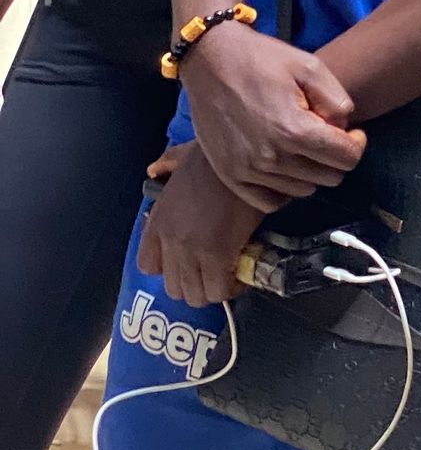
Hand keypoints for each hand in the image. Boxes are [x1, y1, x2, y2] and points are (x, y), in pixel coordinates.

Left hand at [138, 141, 262, 307]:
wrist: (243, 154)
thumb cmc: (216, 154)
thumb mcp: (181, 156)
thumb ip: (165, 164)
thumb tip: (153, 169)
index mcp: (159, 220)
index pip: (147, 266)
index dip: (168, 268)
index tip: (188, 260)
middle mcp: (170, 241)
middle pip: (173, 287)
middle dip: (194, 284)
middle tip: (214, 272)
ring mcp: (191, 252)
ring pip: (195, 295)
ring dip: (212, 290)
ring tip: (230, 276)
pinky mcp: (218, 257)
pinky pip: (219, 290)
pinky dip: (232, 288)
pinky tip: (243, 275)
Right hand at [182, 18, 364, 209]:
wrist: (209, 61)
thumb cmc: (262, 59)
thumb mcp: (310, 67)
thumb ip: (337, 101)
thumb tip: (345, 129)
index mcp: (294, 130)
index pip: (348, 158)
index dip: (356, 143)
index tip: (351, 131)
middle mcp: (271, 158)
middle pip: (329, 178)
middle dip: (335, 157)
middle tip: (325, 135)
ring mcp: (248, 171)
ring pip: (303, 190)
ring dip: (311, 171)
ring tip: (301, 145)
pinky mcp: (230, 176)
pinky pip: (270, 202)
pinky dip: (284, 189)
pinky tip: (285, 166)